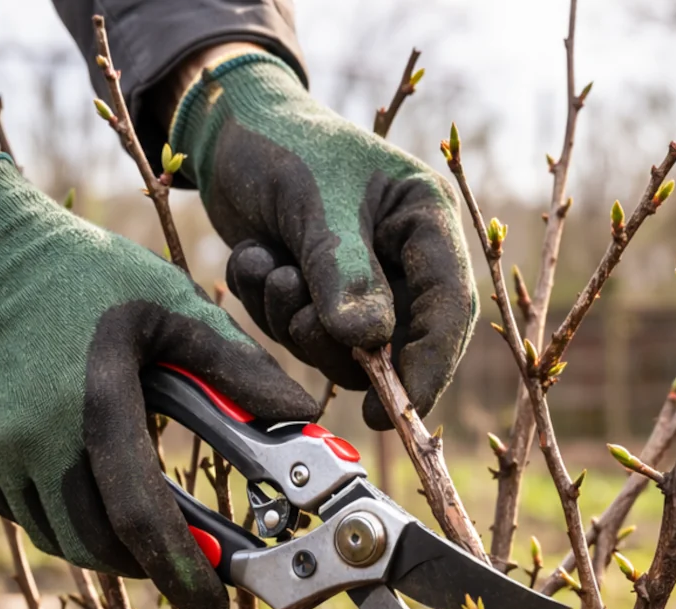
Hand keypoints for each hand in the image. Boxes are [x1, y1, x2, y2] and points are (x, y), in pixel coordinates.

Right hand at [0, 153, 318, 608]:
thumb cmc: (87, 274)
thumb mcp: (174, 306)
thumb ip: (238, 367)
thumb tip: (303, 417)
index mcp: (94, 401)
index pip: (139, 516)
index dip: (179, 572)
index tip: (213, 607)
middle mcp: (34, 437)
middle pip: (98, 545)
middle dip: (149, 565)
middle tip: (186, 562)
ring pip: (63, 540)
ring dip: (110, 546)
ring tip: (145, 524)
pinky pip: (30, 517)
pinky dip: (70, 521)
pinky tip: (93, 488)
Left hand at [170, 53, 477, 428]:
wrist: (226, 129)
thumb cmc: (283, 145)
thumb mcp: (314, 203)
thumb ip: (343, 273)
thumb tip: (369, 345)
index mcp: (425, 220)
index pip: (449, 308)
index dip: (428, 367)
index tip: (396, 412)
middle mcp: (403, 258)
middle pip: (396, 343)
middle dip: (338, 341)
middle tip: (298, 311)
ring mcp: (362, 282)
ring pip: (344, 351)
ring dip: (295, 321)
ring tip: (269, 267)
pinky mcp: (320, 297)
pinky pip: (302, 336)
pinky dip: (271, 309)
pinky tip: (255, 259)